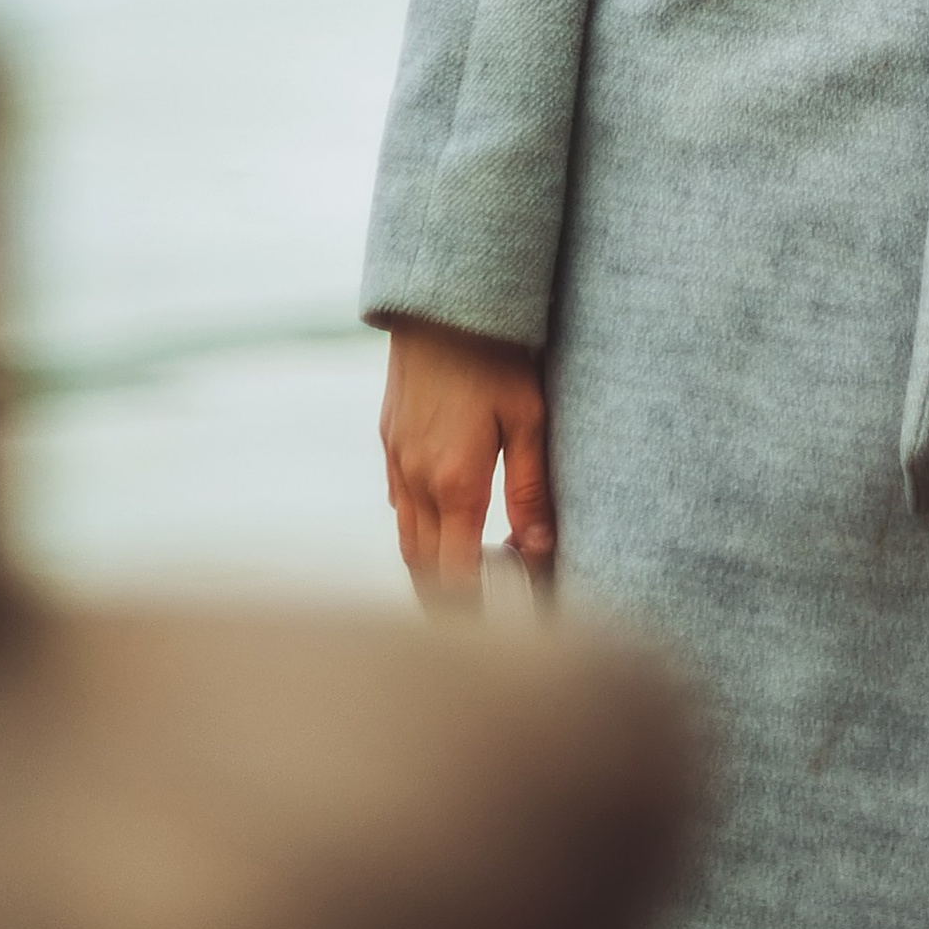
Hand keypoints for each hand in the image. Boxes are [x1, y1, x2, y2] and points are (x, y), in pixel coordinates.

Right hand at [379, 318, 553, 602]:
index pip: (454, 576)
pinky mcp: (388, 436)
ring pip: (405, 537)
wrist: (443, 299)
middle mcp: (416, 480)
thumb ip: (531, 488)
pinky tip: (443, 518)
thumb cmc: (496, 355)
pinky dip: (416, 526)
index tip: (492, 629)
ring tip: (462, 578)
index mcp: (454, 484)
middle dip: (445, 601)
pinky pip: (397, 501)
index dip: (471, 610)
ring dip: (428, 565)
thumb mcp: (528, 418)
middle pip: (422, 567)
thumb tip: (540, 550)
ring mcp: (396, 458)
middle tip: (476, 618)